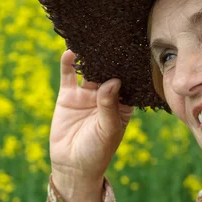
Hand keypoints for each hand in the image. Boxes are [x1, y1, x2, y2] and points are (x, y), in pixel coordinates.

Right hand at [49, 49, 133, 183]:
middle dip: (110, 56)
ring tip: (90, 38)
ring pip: (89, 71)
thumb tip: (113, 81)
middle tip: (112, 35)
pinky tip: (70, 51)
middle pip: (108, 71)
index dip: (130, 67)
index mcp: (122, 104)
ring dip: (89, 56)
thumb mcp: (108, 131)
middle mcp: (106, 96)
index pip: (128, 81)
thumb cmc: (97, 152)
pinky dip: (68, 63)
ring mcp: (86, 94)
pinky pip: (69, 76)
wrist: (72, 166)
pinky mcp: (68, 96)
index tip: (133, 48)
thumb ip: (109, 106)